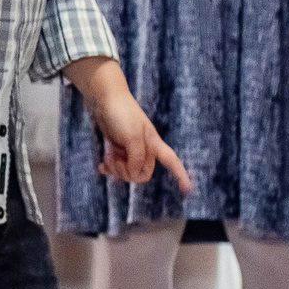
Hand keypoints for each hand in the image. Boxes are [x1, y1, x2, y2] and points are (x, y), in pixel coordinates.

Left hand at [67, 58, 191, 190]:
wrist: (103, 98)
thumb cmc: (122, 114)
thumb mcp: (132, 136)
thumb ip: (136, 158)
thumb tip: (134, 173)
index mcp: (154, 144)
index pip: (172, 161)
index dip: (181, 174)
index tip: (187, 190)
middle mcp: (144, 148)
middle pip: (143, 173)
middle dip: (128, 172)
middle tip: (117, 160)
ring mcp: (130, 149)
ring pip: (128, 172)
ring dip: (116, 169)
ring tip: (108, 157)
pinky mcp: (117, 148)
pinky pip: (116, 167)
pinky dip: (109, 168)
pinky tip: (102, 165)